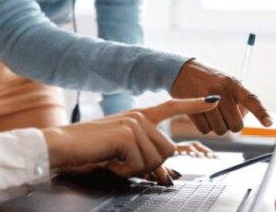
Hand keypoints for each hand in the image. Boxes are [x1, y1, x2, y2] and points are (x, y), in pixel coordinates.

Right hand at [42, 96, 221, 183]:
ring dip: (133, 169)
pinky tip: (108, 160)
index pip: (171, 107)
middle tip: (121, 162)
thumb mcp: (122, 154)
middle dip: (148, 166)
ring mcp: (135, 123)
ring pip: (155, 159)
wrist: (63, 145)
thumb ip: (144, 158)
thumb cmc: (89, 150)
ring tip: (112, 159)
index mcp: (138, 116)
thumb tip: (166, 175)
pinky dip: (123, 170)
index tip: (213, 100)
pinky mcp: (128, 134)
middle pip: (167, 150)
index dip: (194, 105)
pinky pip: (139, 164)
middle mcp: (139, 116)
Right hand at [170, 59, 272, 134]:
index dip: (260, 113)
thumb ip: (238, 99)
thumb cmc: (210, 79)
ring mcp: (205, 100)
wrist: (182, 70)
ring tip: (212, 113)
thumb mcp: (227, 82)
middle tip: (225, 116)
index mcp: (233, 84)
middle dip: (232, 125)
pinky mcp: (192, 108)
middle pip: (235, 125)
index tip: (269, 123)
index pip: (251, 100)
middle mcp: (221, 91)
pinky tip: (203, 115)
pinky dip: (206, 127)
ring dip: (218, 126)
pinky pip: (205, 130)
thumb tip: (241, 119)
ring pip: (220, 130)